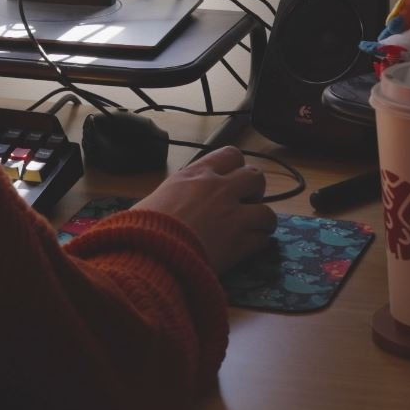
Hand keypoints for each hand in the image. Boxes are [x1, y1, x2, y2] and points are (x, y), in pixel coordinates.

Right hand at [129, 145, 277, 273]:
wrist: (150, 255)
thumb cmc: (141, 226)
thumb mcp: (154, 199)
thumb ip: (174, 194)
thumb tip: (170, 203)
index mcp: (196, 174)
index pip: (230, 154)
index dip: (235, 168)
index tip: (230, 181)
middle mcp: (220, 189)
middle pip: (256, 176)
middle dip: (254, 190)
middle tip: (243, 204)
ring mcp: (234, 216)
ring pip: (268, 211)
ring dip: (261, 220)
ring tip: (252, 230)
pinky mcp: (241, 243)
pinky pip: (263, 239)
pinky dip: (258, 243)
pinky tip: (248, 248)